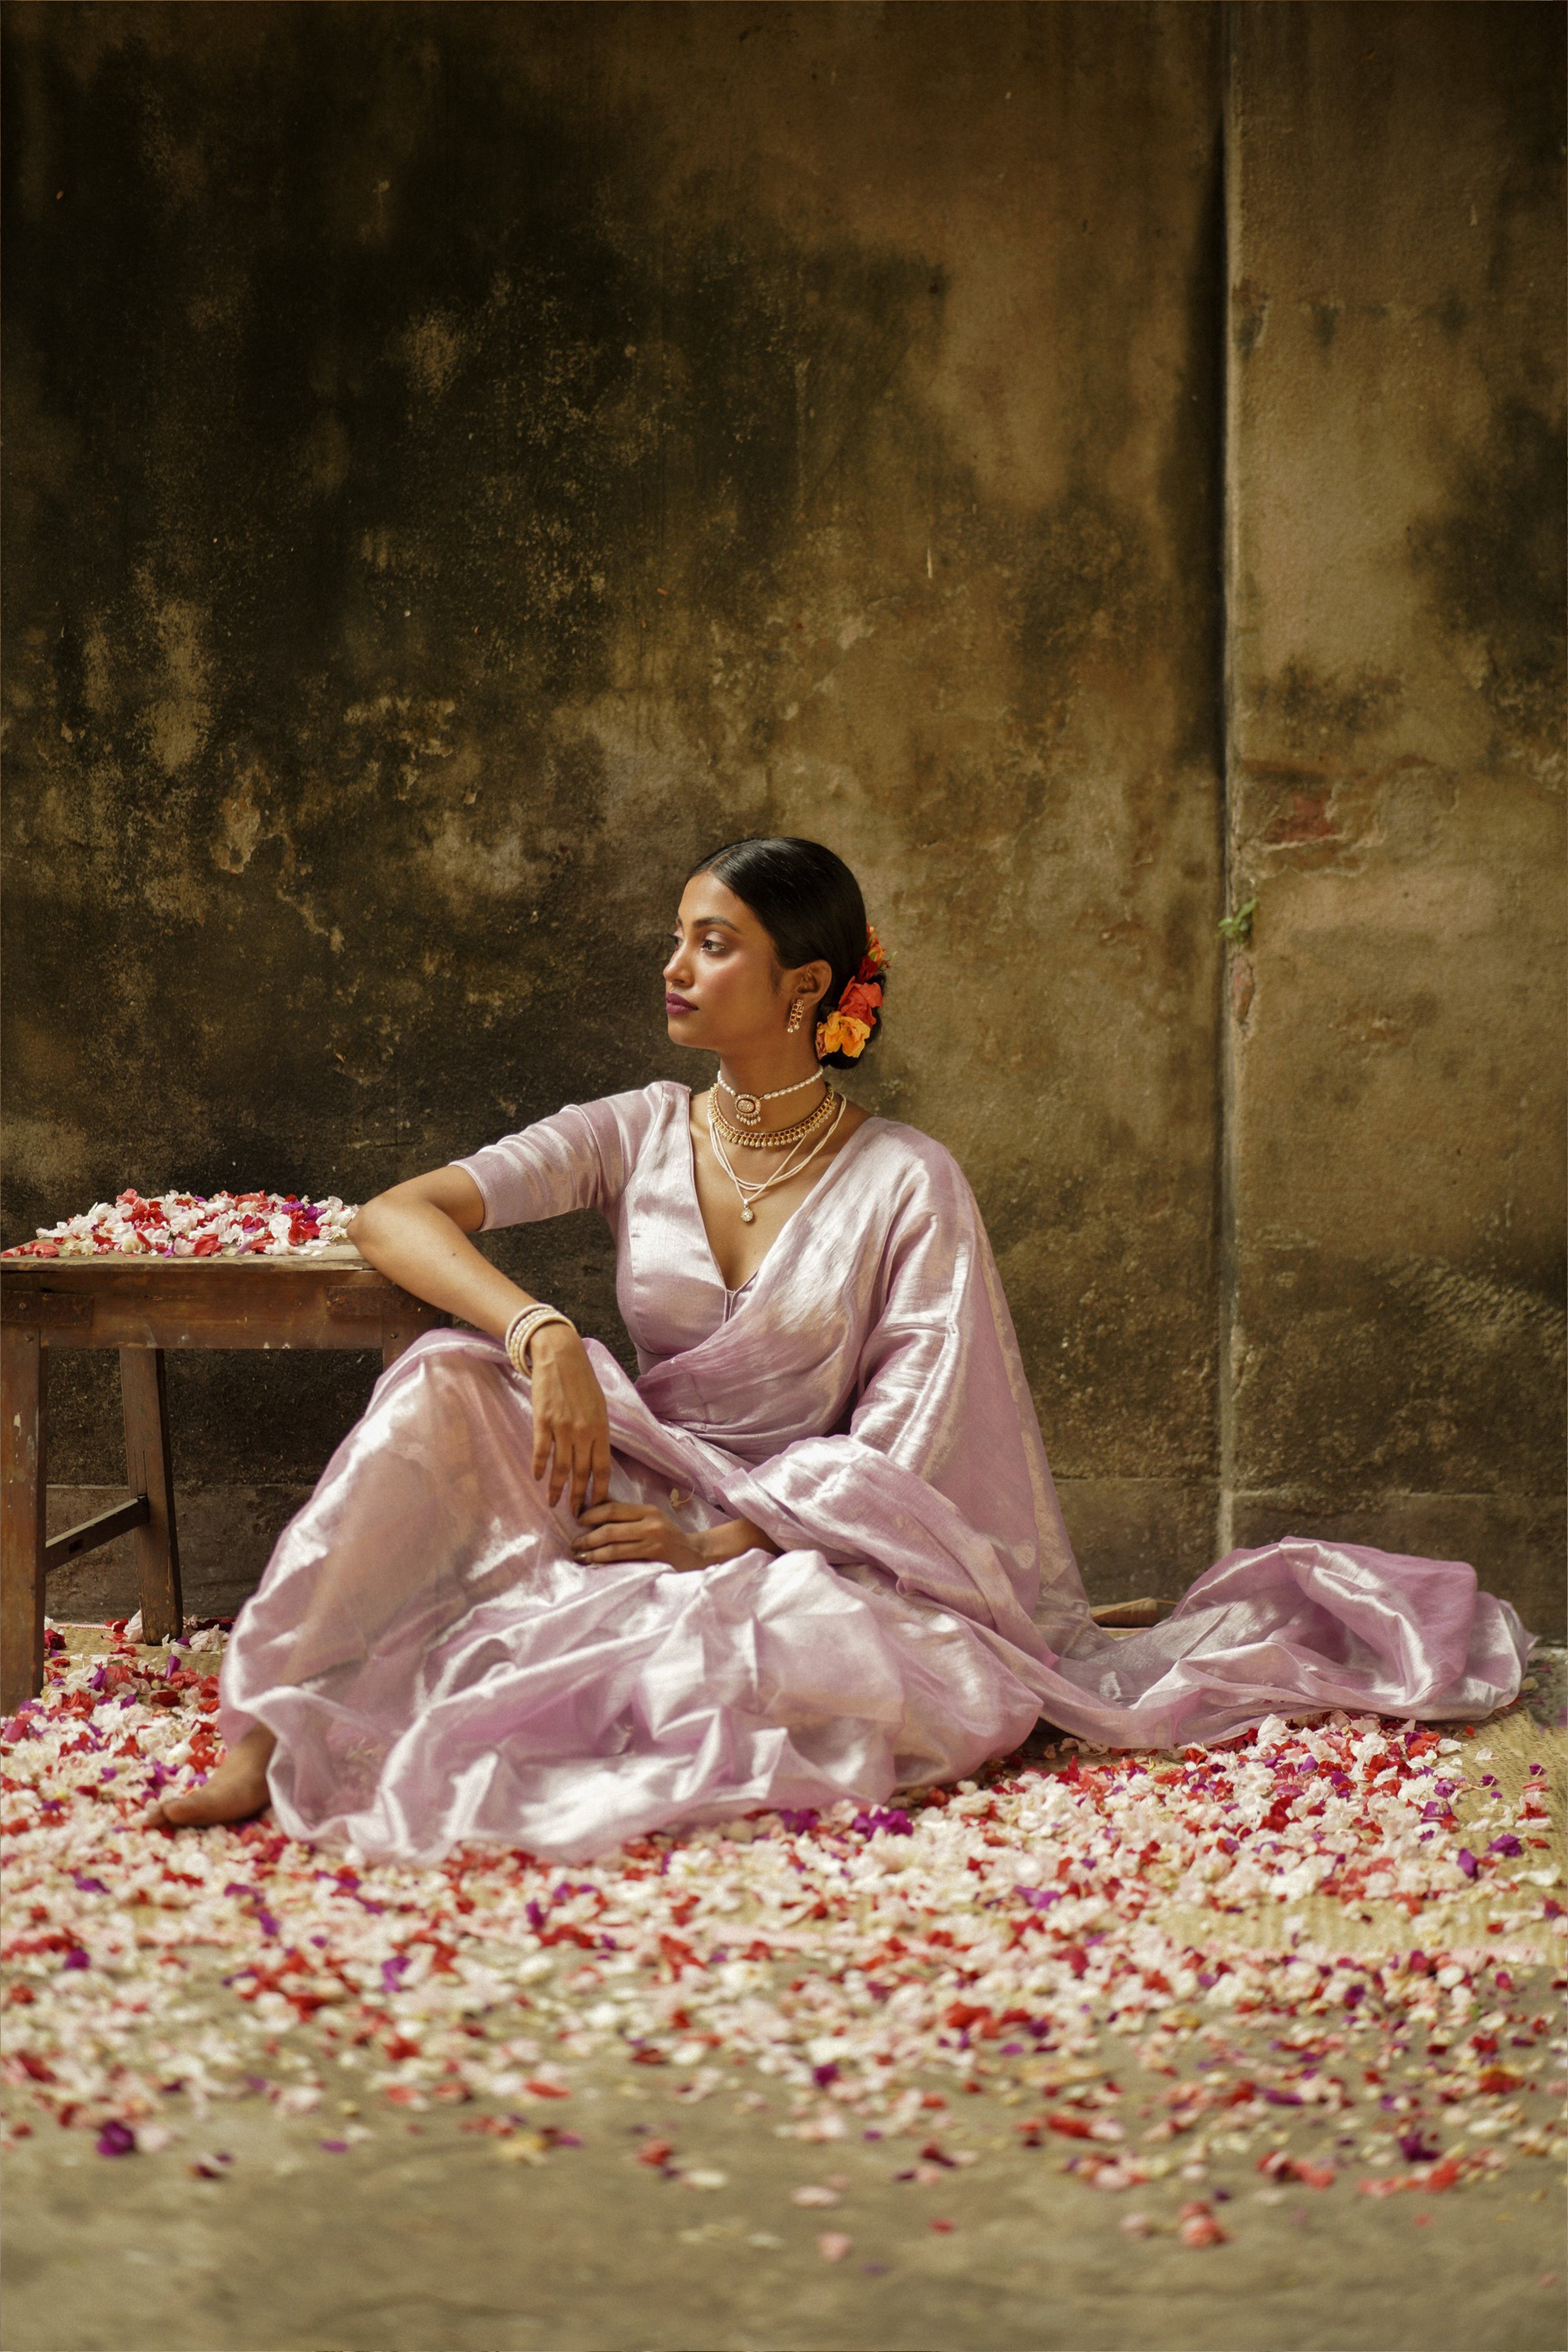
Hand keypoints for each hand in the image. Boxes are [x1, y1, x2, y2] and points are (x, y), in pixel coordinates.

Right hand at [527, 1324, 611, 1514]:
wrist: (560, 1356)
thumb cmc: (582, 1381)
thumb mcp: (599, 1406)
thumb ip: (598, 1432)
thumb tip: (597, 1457)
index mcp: (601, 1429)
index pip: (603, 1468)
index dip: (600, 1490)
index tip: (597, 1507)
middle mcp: (584, 1431)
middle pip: (582, 1473)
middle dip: (579, 1498)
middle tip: (575, 1515)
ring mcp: (562, 1427)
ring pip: (561, 1467)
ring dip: (557, 1489)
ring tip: (553, 1503)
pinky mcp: (543, 1421)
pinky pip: (540, 1451)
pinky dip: (538, 1467)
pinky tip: (537, 1478)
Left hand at [571, 1500, 709, 1572]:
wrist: (696, 1554)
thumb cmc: (668, 1538)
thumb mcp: (651, 1520)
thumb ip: (629, 1518)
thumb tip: (593, 1515)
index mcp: (647, 1510)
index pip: (613, 1508)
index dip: (591, 1513)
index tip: (576, 1520)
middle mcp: (650, 1522)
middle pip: (610, 1527)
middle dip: (587, 1536)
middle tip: (573, 1544)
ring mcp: (652, 1540)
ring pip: (613, 1545)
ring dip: (592, 1552)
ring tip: (578, 1556)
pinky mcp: (654, 1556)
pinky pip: (623, 1558)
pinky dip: (605, 1561)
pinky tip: (594, 1563)